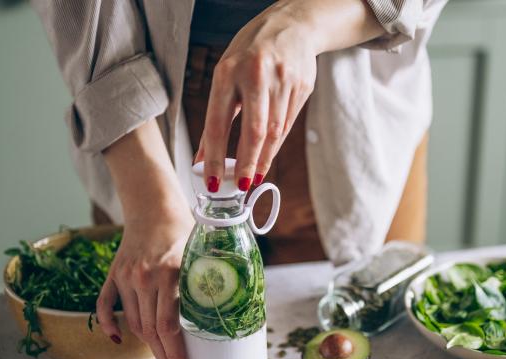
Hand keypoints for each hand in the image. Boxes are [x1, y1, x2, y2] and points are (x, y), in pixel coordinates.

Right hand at [97, 119, 194, 358]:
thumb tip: (232, 311)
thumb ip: (210, 280)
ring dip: (147, 348)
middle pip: (152, 331)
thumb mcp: (203, 252)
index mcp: (170, 273)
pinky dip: (109, 323)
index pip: (170, 325)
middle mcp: (144, 278)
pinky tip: (118, 339)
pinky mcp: (115, 273)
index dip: (176, 353)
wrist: (154, 204)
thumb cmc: (185, 228)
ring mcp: (126, 277)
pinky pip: (105, 304)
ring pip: (134, 322)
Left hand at [197, 2, 317, 191]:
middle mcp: (257, 75)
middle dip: (246, 163)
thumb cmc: (251, 52)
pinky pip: (287, 124)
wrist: (294, 24)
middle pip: (254, 131)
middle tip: (241, 186)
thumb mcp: (226, 73)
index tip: (212, 180)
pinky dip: (275, 144)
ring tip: (253, 177)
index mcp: (229, 71)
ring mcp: (284, 81)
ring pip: (274, 132)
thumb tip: (203, 155)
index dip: (214, 156)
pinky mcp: (302, 87)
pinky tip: (267, 155)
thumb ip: (216, 114)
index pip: (219, 123)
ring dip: (263, 158)